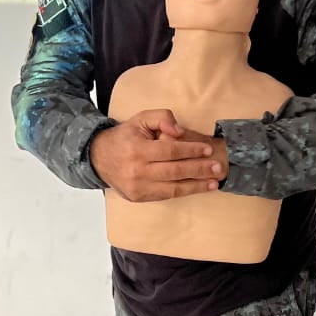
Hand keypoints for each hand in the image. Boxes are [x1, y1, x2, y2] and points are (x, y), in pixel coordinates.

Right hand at [90, 109, 227, 201]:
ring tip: (213, 182)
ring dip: (196, 186)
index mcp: (138, 149)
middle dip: (199, 170)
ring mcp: (138, 187)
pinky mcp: (138, 197)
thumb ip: (162, 117)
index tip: (207, 150)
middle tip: (217, 168)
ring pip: (173, 188)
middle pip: (175, 171)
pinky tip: (197, 188)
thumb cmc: (125, 137)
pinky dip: (183, 192)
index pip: (170, 151)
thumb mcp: (140, 118)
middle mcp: (138, 170)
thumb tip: (179, 131)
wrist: (98, 158)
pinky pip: (166, 195)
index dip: (191, 151)